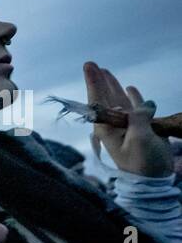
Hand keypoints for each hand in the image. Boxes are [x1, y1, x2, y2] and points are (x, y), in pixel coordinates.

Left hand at [83, 61, 169, 177]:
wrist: (152, 179)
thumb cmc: (142, 162)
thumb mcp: (140, 139)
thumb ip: (138, 118)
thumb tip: (141, 103)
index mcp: (107, 128)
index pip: (97, 101)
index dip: (94, 82)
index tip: (89, 66)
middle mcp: (113, 124)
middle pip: (105, 98)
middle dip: (99, 80)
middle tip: (91, 64)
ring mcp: (126, 126)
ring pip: (118, 100)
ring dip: (113, 86)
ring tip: (106, 71)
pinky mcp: (140, 128)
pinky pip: (135, 108)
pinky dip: (133, 97)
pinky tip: (129, 88)